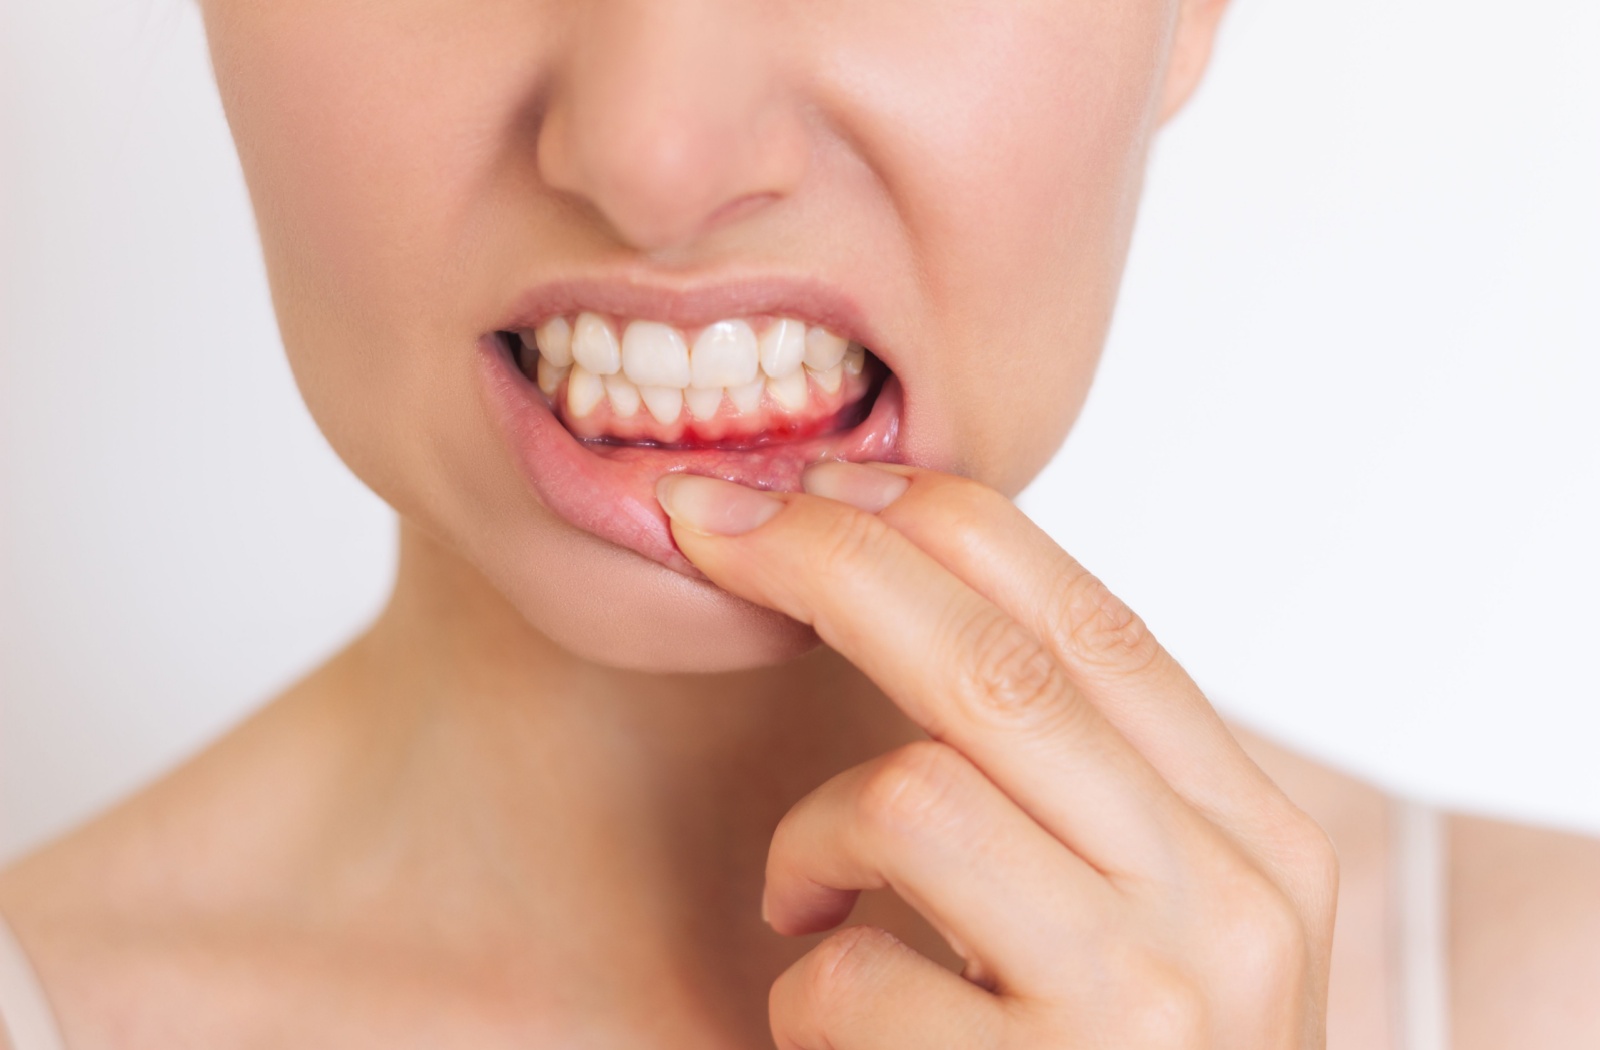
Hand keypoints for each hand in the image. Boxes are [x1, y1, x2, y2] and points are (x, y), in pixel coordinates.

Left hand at [656, 463, 1337, 1048]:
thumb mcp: (1153, 921)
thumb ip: (1080, 791)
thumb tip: (911, 591)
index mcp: (1255, 838)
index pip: (1089, 621)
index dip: (934, 526)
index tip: (812, 487)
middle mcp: (1232, 903)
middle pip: (994, 663)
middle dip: (823, 562)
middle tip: (703, 522)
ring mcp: (1152, 1005)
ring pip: (907, 796)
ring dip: (813, 844)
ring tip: (817, 914)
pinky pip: (853, 973)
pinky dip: (808, 991)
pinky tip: (846, 1033)